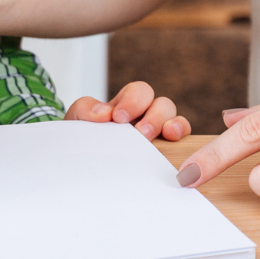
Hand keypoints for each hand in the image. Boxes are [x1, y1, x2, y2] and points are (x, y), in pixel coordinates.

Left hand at [65, 80, 192, 141]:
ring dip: (172, 125)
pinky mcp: (166, 153)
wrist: (81, 167)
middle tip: (141, 133)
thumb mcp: (77, 122)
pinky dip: (183, 139)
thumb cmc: (82, 142)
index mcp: (126, 106)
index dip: (133, 101)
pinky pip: (183, 141)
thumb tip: (104, 112)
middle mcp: (146, 117)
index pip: (139, 91)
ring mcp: (158, 135)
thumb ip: (85, 110)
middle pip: (162, 104)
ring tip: (164, 137)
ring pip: (175, 120)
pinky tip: (174, 144)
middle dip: (153, 116)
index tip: (119, 118)